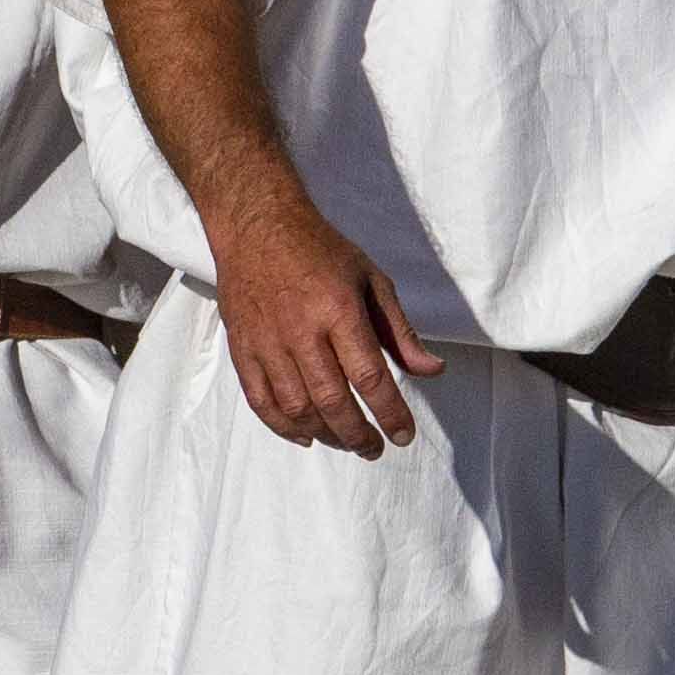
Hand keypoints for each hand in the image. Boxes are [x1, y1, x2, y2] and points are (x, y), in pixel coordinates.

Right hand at [207, 187, 440, 455]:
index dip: (390, 412)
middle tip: (374, 448)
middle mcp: (301, 331)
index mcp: (339, 310)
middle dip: (358, 435)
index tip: (403, 435)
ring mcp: (267, 342)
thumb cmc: (320, 251)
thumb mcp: (371, 280)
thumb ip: (400, 331)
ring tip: (345, 441)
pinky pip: (261, 401)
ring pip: (296, 408)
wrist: (256, 226)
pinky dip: (283, 427)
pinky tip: (306, 436)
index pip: (369, 376)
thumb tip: (432, 370)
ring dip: (325, 435)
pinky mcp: (243, 348)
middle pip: (332, 401)